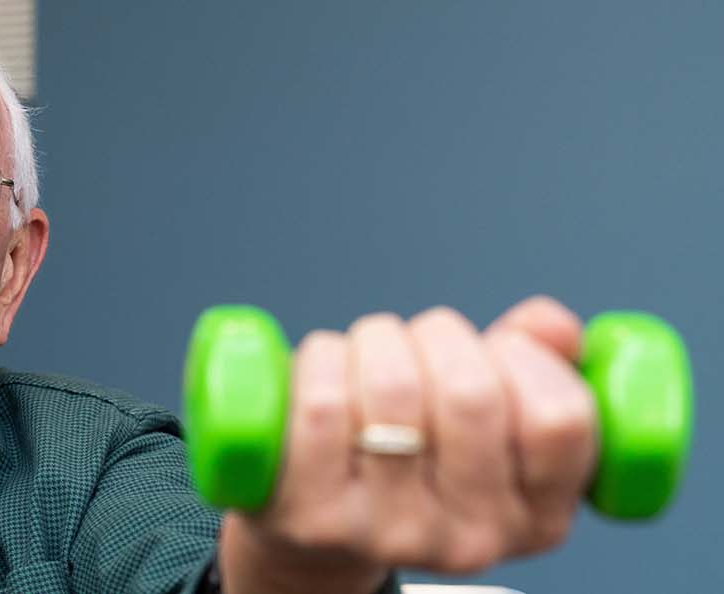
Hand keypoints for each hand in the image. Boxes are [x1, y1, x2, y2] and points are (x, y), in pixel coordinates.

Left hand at [220, 296, 596, 593]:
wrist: (315, 529)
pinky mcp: (316, 518)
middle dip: (440, 336)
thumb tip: (554, 325)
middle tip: (418, 342)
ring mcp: (391, 534)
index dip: (525, 358)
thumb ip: (540, 365)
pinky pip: (323, 402)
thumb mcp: (491, 421)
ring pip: (393, 387)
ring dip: (377, 340)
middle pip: (471, 394)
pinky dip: (322, 359)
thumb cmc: (414, 454)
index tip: (495, 351)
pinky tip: (325, 370)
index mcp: (538, 519)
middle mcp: (472, 541)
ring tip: (369, 353)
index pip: (559, 420)